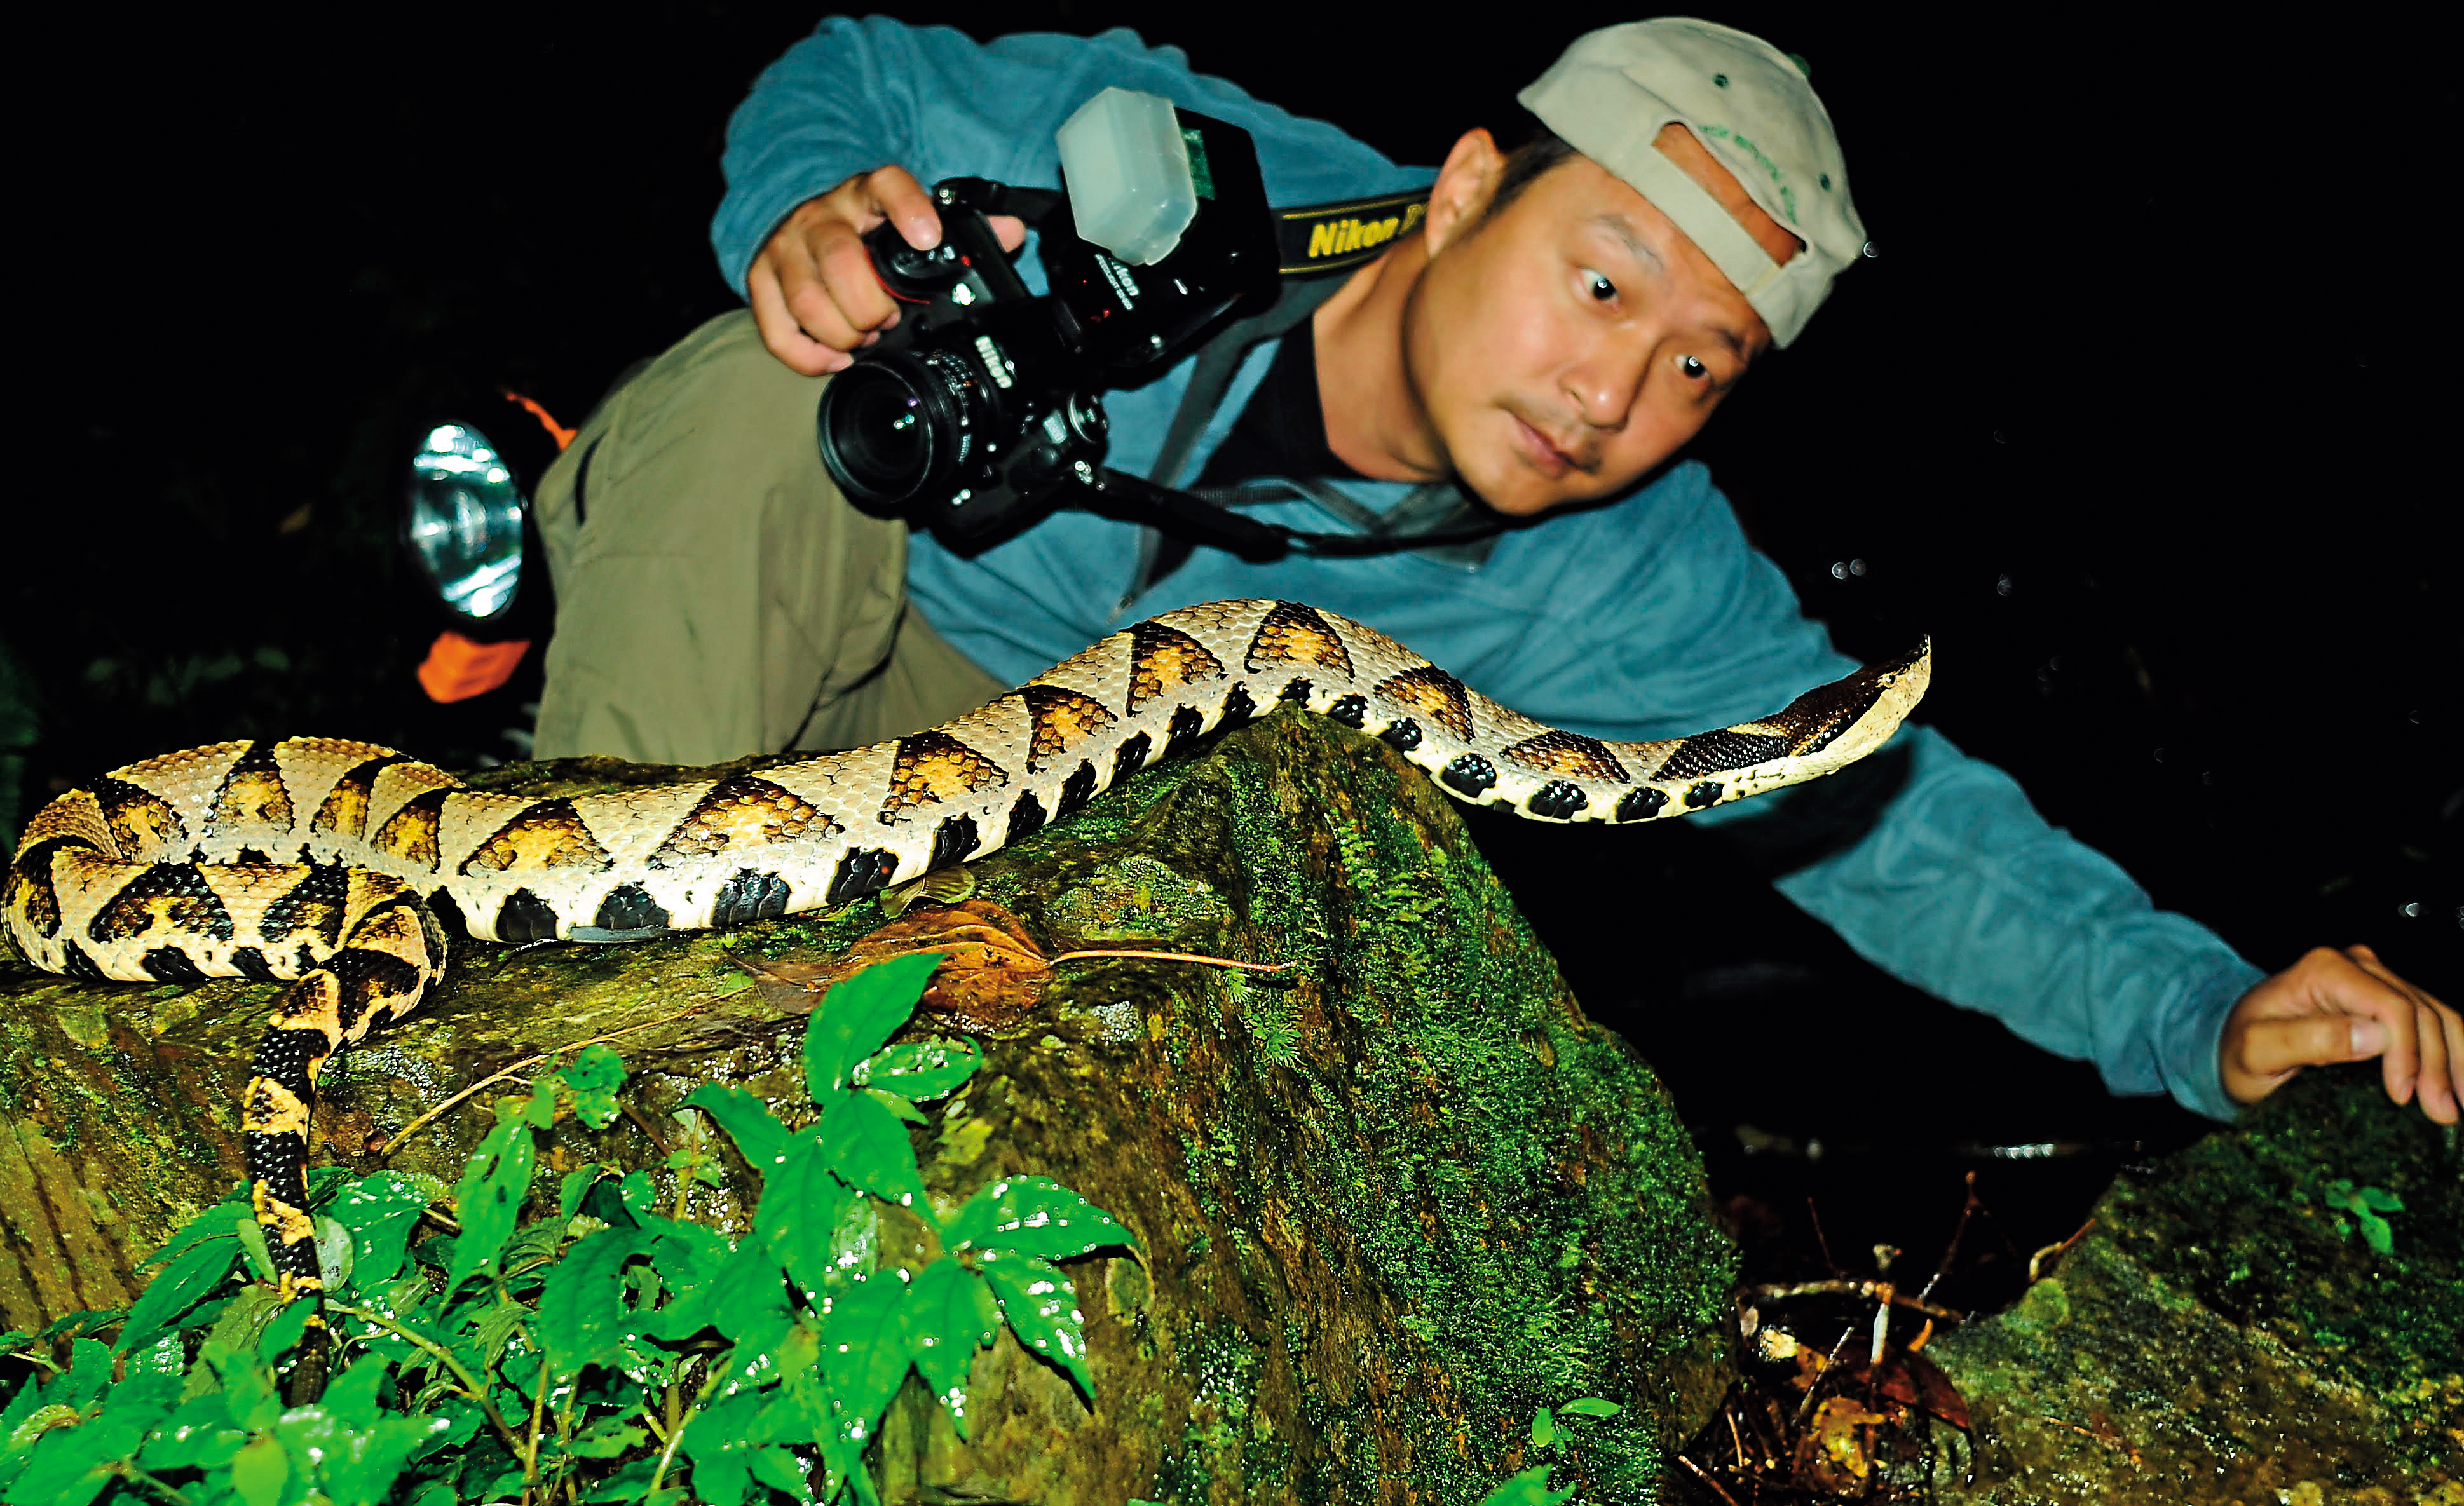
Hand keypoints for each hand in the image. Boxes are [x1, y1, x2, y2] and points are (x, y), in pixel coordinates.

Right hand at [745, 165, 1026, 375]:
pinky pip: (778, 330)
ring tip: (864, 338)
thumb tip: (1010, 233)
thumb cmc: (864, 227)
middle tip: (888, 319)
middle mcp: (821, 218)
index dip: (907, 208)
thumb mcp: (909, 217)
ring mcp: (786, 249)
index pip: (886, 185)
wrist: (802, 217)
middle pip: (842, 264)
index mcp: (866, 195)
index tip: (928, 235)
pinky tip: (835, 359)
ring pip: (809, 302)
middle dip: (872, 307)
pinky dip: (808, 357)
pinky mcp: (760, 280)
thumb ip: (961, 225)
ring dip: (844, 334)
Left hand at [2220, 944, 2460, 1122]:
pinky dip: (2454, 1054)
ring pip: (2439, 1016)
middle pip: (2422, 1012)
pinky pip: (2435, 1022)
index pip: (2391, 1006)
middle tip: (2441, 1115)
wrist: (2231, 1043)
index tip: (2403, 1097)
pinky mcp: (2388, 1000)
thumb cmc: (2238, 1048)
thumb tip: (2372, 1036)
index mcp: (2325, 970)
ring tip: (2455, 1110)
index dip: (2408, 1053)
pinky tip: (2459, 1089)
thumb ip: (2308, 1040)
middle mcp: (2356, 966)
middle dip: (2438, 1066)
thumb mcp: (2256, 1052)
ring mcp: (2376, 980)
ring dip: (2456, 1062)